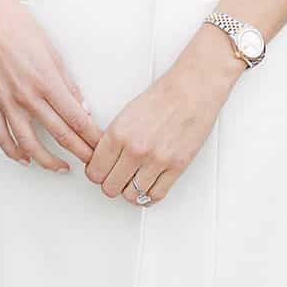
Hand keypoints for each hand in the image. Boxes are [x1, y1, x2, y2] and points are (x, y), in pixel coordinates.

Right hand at [0, 0, 101, 170]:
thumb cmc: (20, 28)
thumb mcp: (53, 52)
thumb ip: (67, 84)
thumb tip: (82, 108)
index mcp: (47, 81)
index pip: (77, 120)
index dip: (92, 138)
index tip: (102, 147)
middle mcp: (27, 96)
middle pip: (59, 135)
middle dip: (80, 153)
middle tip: (92, 165)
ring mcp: (5, 101)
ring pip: (29, 143)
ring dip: (48, 160)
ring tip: (61, 168)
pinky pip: (1, 134)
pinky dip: (13, 151)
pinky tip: (24, 158)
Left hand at [84, 45, 238, 204]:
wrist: (192, 90)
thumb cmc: (162, 98)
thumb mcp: (124, 115)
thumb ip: (111, 140)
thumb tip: (100, 161)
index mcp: (117, 134)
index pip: (94, 171)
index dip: (96, 174)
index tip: (101, 171)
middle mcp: (135, 149)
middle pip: (109, 187)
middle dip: (111, 184)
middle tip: (116, 177)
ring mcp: (156, 160)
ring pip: (131, 196)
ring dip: (130, 191)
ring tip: (133, 180)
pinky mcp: (177, 166)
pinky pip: (156, 196)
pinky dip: (149, 196)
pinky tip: (147, 187)